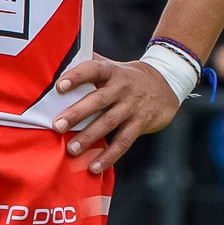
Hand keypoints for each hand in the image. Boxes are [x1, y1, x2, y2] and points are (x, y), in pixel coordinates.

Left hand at [53, 56, 181, 173]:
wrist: (166, 84)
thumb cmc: (127, 77)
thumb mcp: (112, 66)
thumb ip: (90, 62)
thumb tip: (58, 57)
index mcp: (111, 71)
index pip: (93, 70)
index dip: (77, 77)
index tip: (59, 86)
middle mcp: (122, 88)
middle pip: (98, 100)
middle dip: (77, 113)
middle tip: (57, 126)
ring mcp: (132, 106)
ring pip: (109, 122)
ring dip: (89, 137)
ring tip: (71, 150)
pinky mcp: (140, 123)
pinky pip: (123, 141)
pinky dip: (109, 156)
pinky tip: (94, 167)